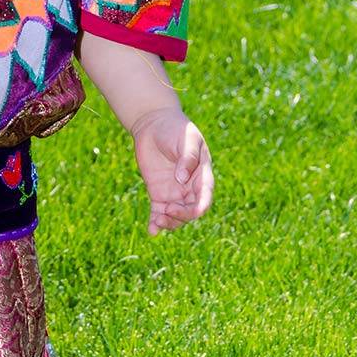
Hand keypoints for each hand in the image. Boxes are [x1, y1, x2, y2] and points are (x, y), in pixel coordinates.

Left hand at [131, 106, 213, 235]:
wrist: (153, 124)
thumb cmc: (175, 129)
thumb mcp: (186, 139)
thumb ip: (187, 158)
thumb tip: (183, 179)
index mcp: (202, 174)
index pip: (205, 195)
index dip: (201, 206)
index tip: (195, 212)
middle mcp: (190, 187)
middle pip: (191, 210)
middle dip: (182, 215)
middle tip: (167, 211)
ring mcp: (174, 192)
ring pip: (176, 215)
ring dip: (170, 223)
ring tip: (157, 221)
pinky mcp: (158, 194)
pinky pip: (158, 212)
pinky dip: (156, 223)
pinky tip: (152, 231)